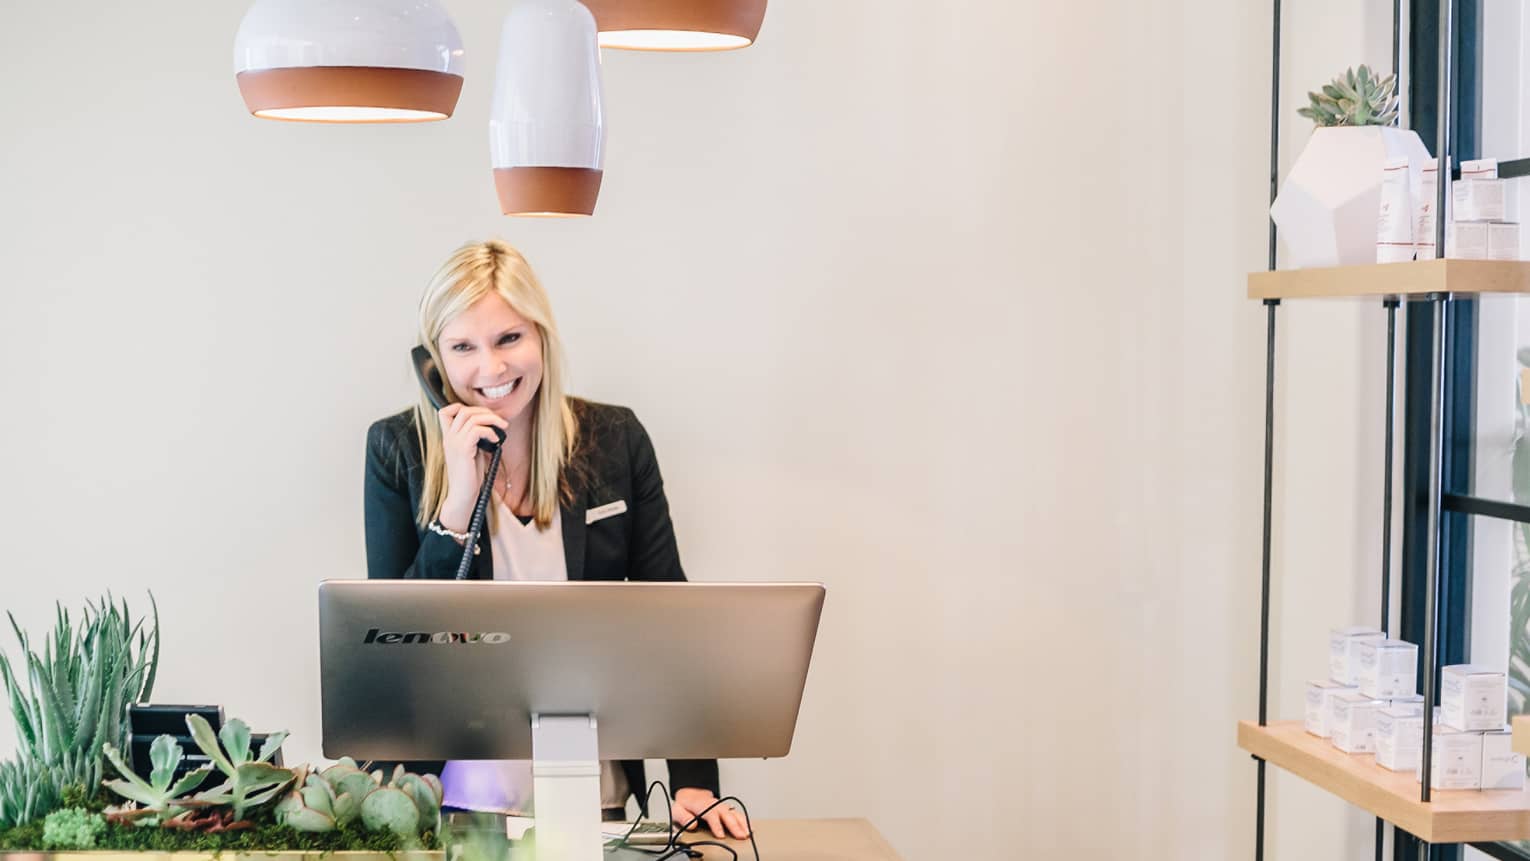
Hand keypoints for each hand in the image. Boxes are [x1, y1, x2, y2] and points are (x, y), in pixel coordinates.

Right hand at [436, 404, 507, 530]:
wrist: (462, 496)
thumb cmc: (469, 477)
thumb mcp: (472, 453)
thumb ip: (476, 439)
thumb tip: (491, 427)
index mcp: (449, 438)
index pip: (445, 412)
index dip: (461, 407)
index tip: (480, 415)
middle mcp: (449, 438)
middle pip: (463, 410)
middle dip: (484, 411)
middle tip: (499, 421)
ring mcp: (454, 443)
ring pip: (471, 417)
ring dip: (491, 419)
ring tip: (503, 427)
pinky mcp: (463, 450)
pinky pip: (477, 430)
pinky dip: (490, 431)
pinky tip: (496, 440)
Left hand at [671, 788, 749, 839]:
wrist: (690, 794)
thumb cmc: (685, 805)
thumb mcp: (677, 809)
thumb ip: (683, 817)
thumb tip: (691, 825)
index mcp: (702, 805)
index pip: (711, 814)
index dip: (716, 825)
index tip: (720, 835)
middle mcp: (714, 805)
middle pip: (726, 814)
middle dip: (734, 826)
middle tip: (740, 836)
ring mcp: (721, 806)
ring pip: (734, 813)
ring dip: (741, 823)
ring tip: (747, 833)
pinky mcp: (726, 809)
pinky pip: (737, 814)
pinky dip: (744, 820)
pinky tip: (750, 827)